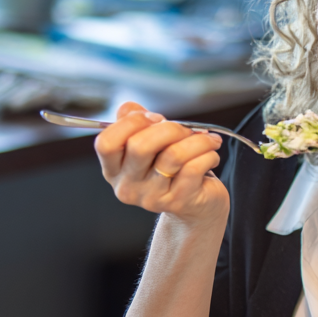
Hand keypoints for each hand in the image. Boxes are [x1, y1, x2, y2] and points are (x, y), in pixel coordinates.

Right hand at [95, 101, 228, 224]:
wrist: (197, 208)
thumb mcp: (151, 145)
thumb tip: (130, 108)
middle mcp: (128, 186)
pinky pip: (194, 167)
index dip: (132, 122)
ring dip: (196, 140)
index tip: (155, 118)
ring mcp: (152, 197)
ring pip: (173, 155)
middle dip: (168, 128)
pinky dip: (208, 154)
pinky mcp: (179, 201)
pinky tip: (211, 155)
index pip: (106, 142)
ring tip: (207, 140)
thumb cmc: (173, 170)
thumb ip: (135, 123)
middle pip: (139, 146)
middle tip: (185, 130)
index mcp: (114, 170)